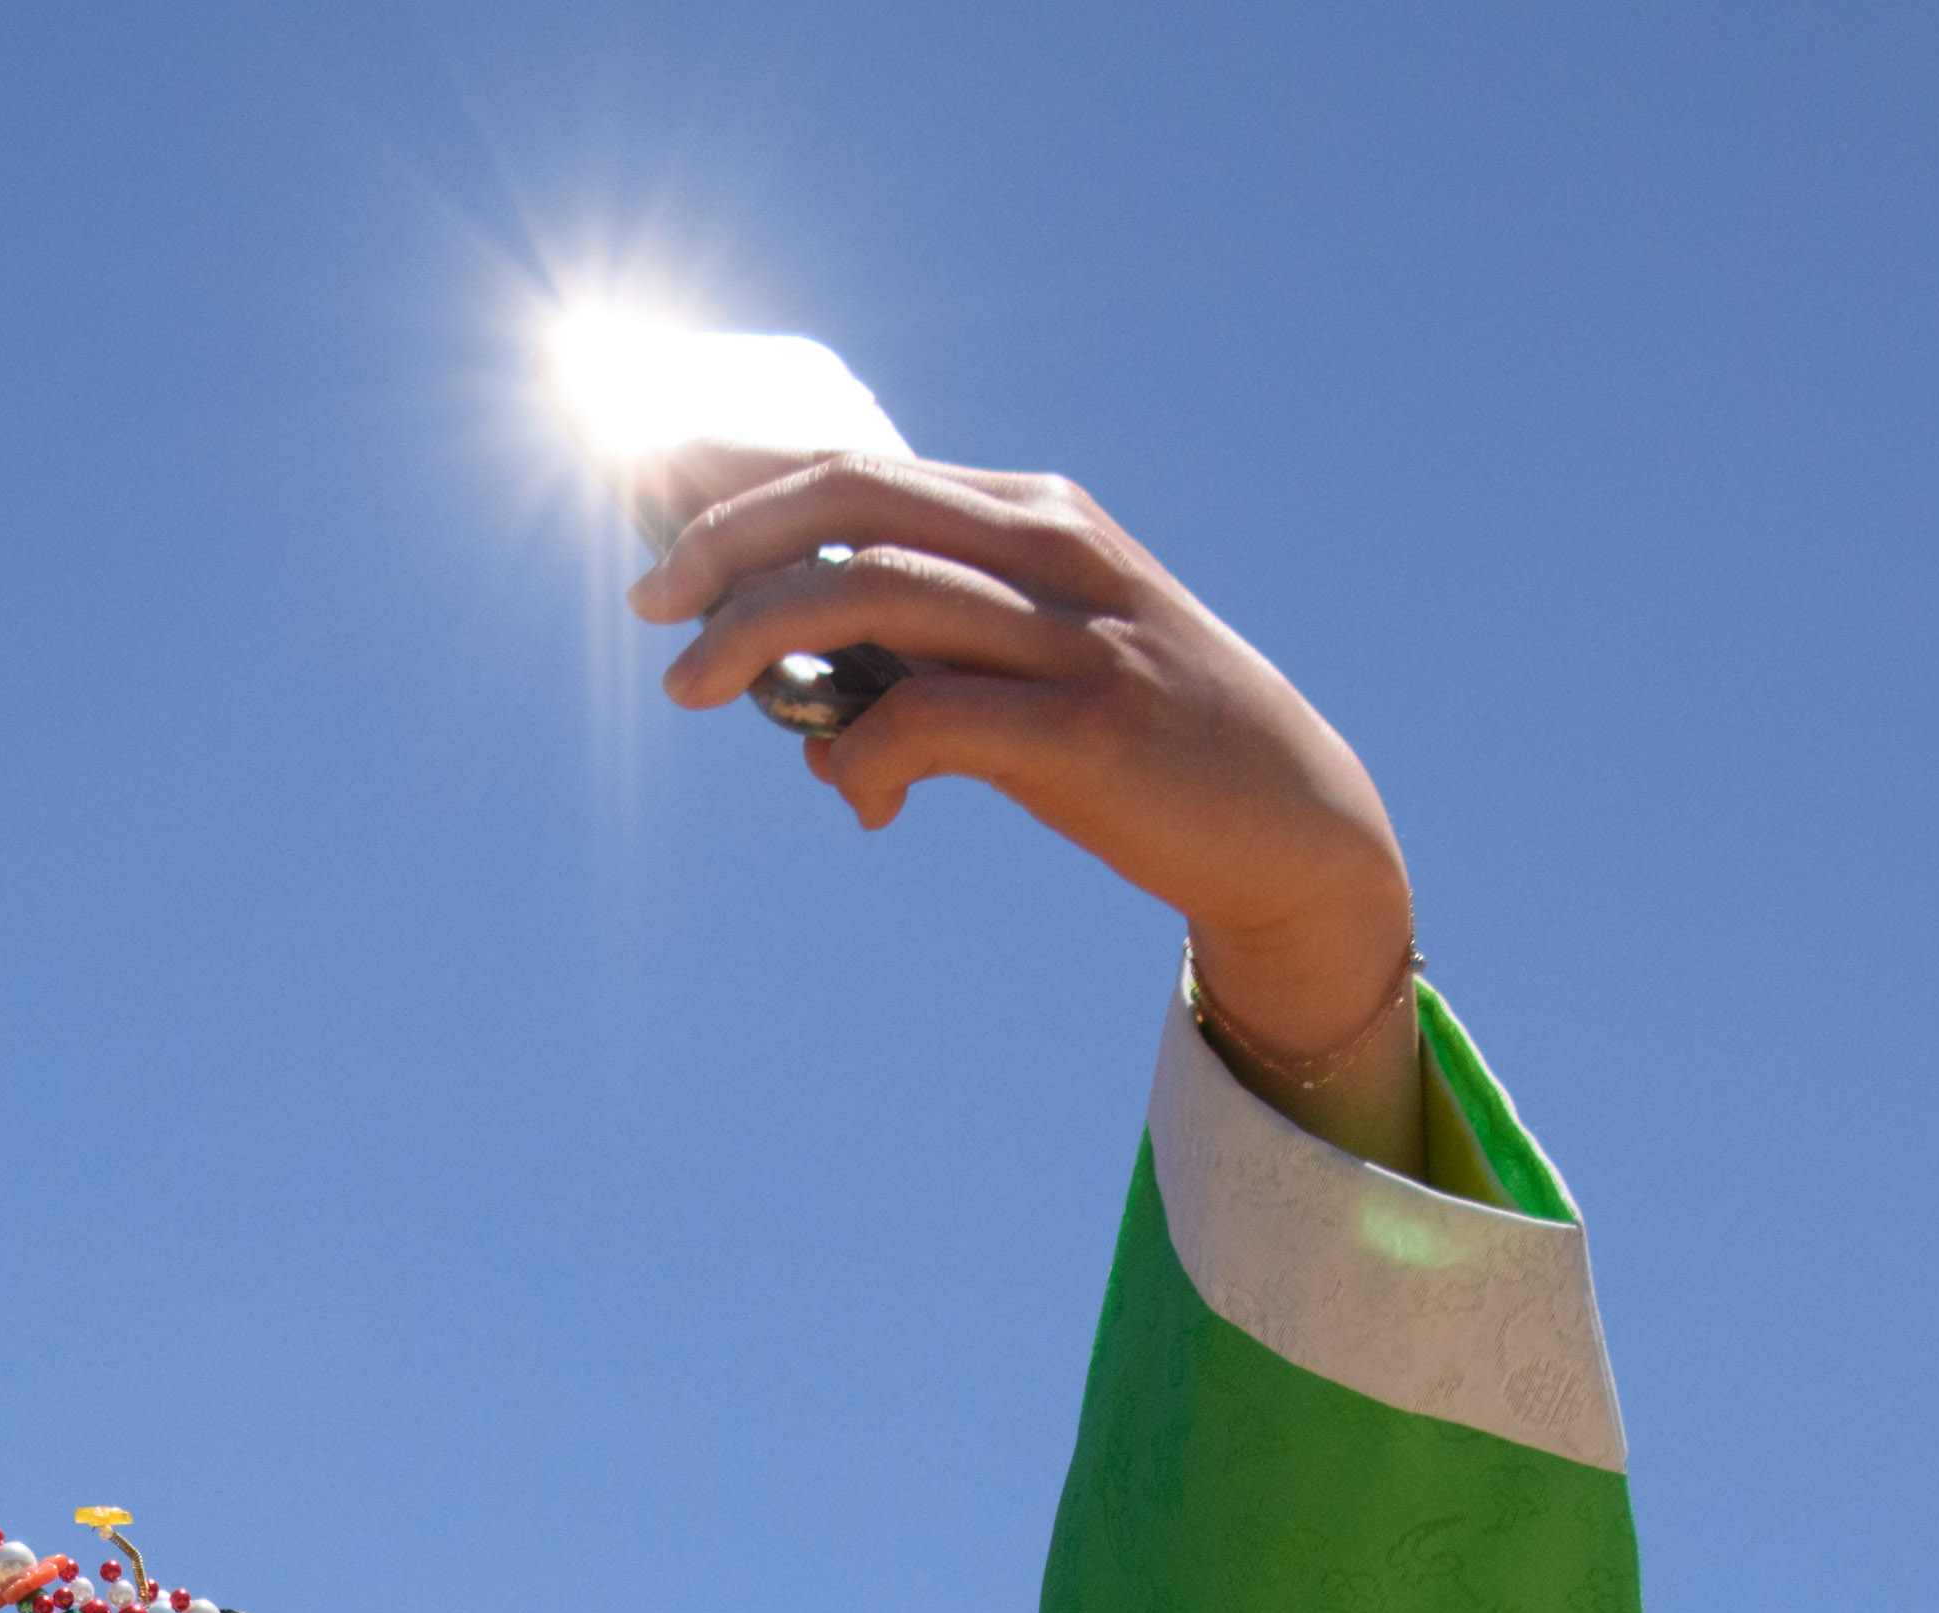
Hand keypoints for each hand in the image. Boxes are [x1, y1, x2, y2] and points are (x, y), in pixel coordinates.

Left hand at [618, 450, 1424, 1148]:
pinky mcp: (1090, 729)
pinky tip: (855, 797)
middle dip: (731, 538)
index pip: (862, 469)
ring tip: (688, 688)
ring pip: (878, 590)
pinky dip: (862, 752)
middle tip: (649, 602)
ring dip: (760, 637)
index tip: (652, 508)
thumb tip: (808, 723)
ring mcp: (1075, 635)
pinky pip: (934, 717)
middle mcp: (1053, 550)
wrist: (1289, 817)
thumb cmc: (1139, 744)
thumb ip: (927, 662)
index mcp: (1034, 517)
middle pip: (855, 499)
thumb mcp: (1032, 668)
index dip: (746, 482)